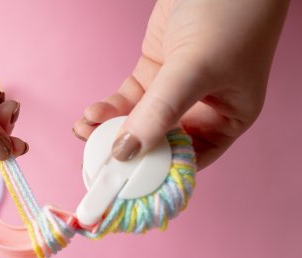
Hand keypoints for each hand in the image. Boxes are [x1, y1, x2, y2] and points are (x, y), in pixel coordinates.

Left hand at [73, 0, 288, 169]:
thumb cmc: (232, 16)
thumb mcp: (196, 70)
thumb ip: (160, 112)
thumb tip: (126, 151)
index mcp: (227, 119)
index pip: (189, 160)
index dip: (156, 173)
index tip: (123, 181)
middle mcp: (201, 110)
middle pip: (157, 144)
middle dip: (125, 151)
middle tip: (94, 159)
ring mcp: (174, 92)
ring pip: (137, 122)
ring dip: (109, 130)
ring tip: (84, 131)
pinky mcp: (154, 72)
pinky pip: (128, 100)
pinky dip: (108, 109)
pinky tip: (91, 115)